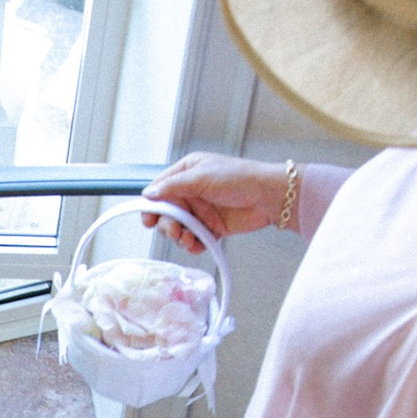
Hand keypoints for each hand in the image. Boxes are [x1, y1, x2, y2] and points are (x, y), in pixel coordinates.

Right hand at [146, 152, 296, 238]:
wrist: (269, 197)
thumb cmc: (239, 179)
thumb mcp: (201, 177)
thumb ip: (173, 187)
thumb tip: (147, 194)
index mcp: (186, 172)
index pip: (160, 189)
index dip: (151, 205)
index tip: (148, 220)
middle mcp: (191, 191)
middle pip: (167, 212)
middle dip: (166, 224)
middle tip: (173, 231)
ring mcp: (201, 210)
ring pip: (179, 227)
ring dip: (179, 236)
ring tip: (187, 239)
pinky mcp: (212, 227)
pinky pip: (195, 238)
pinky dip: (192, 244)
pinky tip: (196, 245)